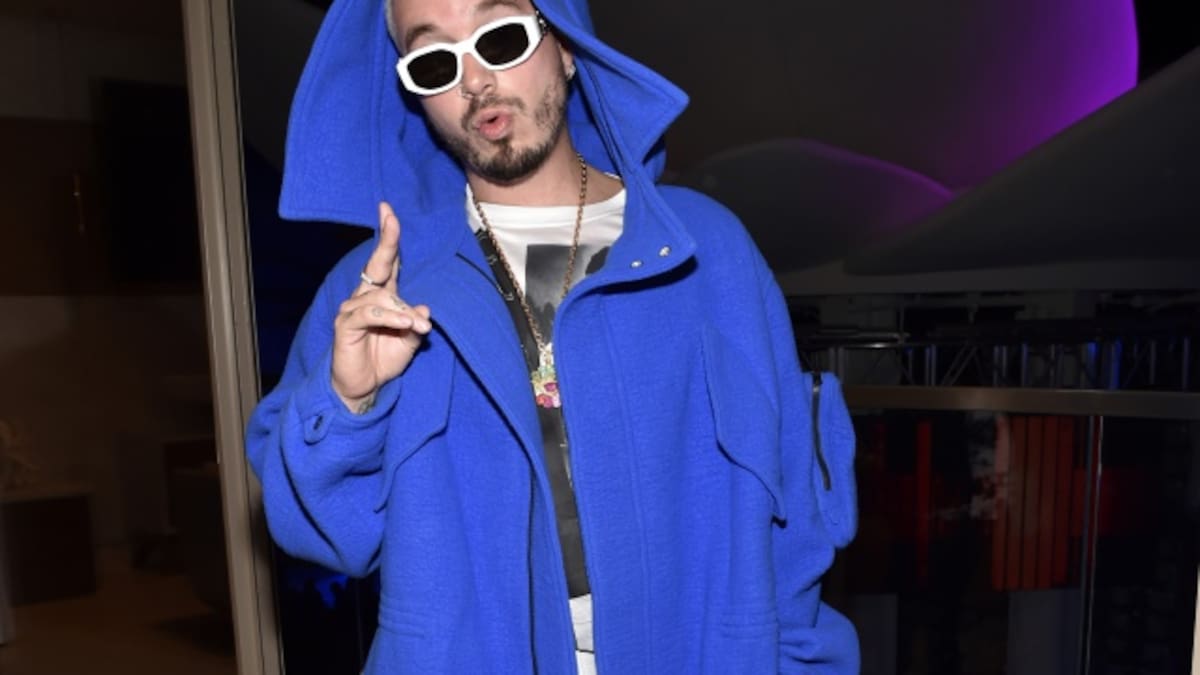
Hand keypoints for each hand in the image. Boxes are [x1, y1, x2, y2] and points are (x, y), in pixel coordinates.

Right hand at [331, 202, 432, 412]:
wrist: (365, 387)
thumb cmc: (384, 360)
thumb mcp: (410, 341)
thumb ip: (416, 323)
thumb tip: (425, 307)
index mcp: (381, 296)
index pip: (386, 262)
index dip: (388, 238)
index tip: (388, 212)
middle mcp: (364, 297)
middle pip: (377, 264)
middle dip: (385, 240)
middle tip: (391, 217)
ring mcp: (352, 310)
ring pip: (381, 296)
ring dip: (404, 310)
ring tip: (419, 326)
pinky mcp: (345, 325)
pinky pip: (370, 314)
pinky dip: (391, 317)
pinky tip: (405, 324)